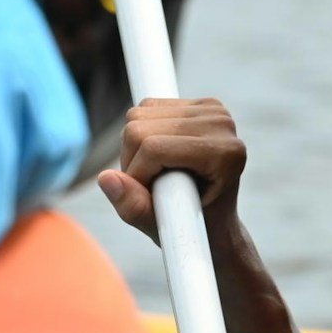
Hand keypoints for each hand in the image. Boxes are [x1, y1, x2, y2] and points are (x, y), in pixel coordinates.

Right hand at [98, 97, 247, 243]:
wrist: (217, 220)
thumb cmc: (192, 230)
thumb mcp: (160, 228)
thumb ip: (133, 207)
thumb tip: (105, 177)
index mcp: (226, 154)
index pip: (154, 148)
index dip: (136, 174)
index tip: (149, 197)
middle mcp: (222, 124)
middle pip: (139, 128)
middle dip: (132, 162)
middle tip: (149, 186)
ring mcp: (212, 109)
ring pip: (137, 115)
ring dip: (133, 149)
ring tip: (154, 173)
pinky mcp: (198, 102)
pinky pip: (145, 107)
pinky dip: (140, 135)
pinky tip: (159, 156)